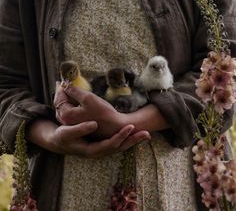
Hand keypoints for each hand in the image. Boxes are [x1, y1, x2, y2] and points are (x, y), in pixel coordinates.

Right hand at [27, 120, 150, 157]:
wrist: (60, 142)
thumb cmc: (63, 137)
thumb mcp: (67, 133)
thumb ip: (80, 129)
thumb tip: (94, 124)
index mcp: (92, 151)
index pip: (110, 145)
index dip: (121, 136)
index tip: (130, 127)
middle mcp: (99, 153)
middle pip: (120, 148)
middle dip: (133, 141)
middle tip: (147, 134)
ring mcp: (102, 150)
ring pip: (121, 146)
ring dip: (133, 140)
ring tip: (146, 134)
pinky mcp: (103, 145)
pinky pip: (118, 143)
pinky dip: (127, 138)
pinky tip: (134, 133)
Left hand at [54, 84, 127, 137]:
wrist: (114, 126)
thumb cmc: (102, 112)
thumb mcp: (88, 98)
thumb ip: (74, 91)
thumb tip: (65, 85)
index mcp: (67, 114)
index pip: (59, 98)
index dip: (61, 87)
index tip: (62, 80)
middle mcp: (66, 121)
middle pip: (59, 104)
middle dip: (61, 93)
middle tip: (62, 84)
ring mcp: (72, 124)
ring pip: (64, 109)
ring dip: (65, 99)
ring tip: (67, 91)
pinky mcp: (79, 125)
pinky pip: (70, 113)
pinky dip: (70, 105)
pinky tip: (74, 100)